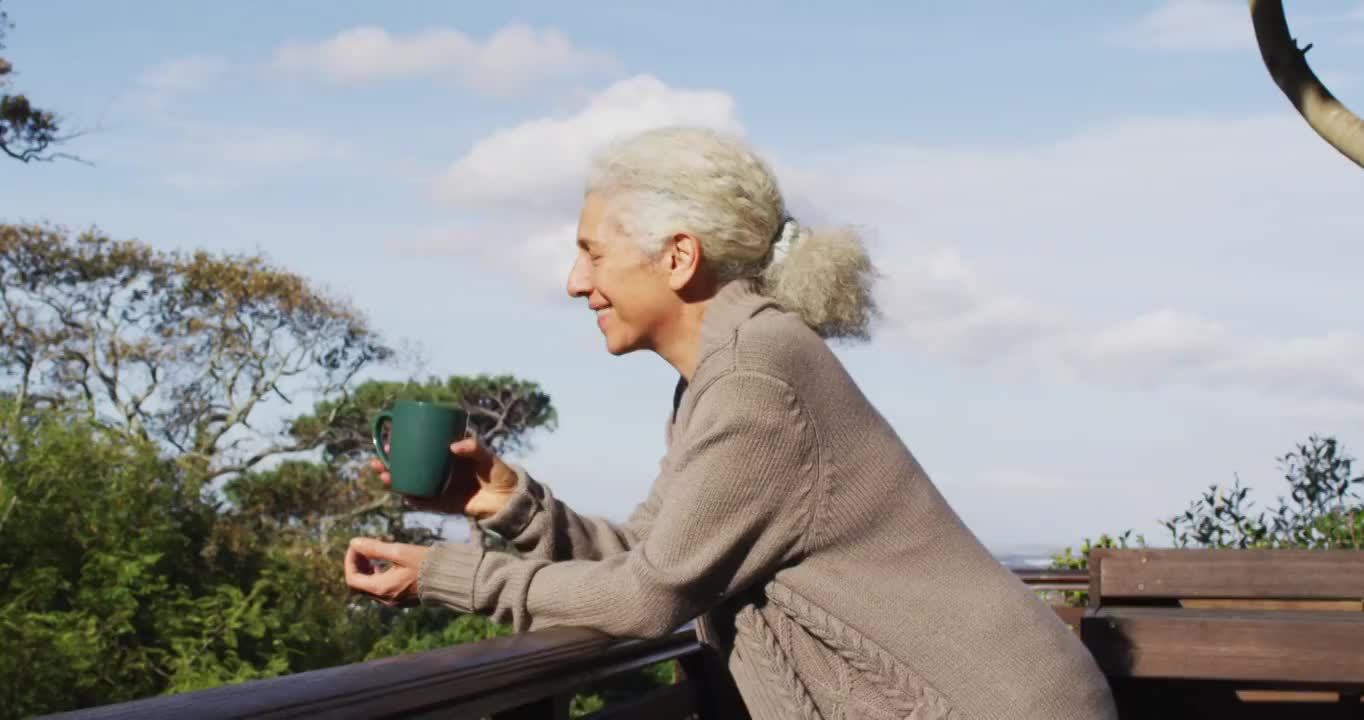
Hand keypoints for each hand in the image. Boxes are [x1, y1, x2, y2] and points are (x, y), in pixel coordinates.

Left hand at [345, 538, 426, 606]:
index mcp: (381, 589)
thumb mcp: (400, 552)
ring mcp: (395, 601)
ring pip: (371, 587)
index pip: (352, 578)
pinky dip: (379, 576)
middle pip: (360, 585)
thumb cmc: (426, 565)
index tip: (357, 546)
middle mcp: (385, 599)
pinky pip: (383, 589)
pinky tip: (388, 564)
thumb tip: (355, 542)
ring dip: (368, 571)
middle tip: (363, 549)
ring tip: (374, 555)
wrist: (452, 580)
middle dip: (358, 565)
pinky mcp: (404, 599)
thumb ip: (375, 548)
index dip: (350, 561)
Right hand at [371, 436, 518, 518]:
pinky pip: (424, 503)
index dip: (401, 446)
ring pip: (411, 484)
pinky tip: (403, 495)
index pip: (419, 449)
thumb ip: (473, 447)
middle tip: (376, 461)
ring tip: (383, 476)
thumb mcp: (487, 456)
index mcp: (445, 456)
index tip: (388, 442)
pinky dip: (413, 500)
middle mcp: (438, 472)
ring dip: (394, 481)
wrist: (509, 499)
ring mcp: (439, 488)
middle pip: (408, 467)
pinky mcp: (443, 504)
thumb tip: (453, 446)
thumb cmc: (499, 472)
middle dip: (389, 464)